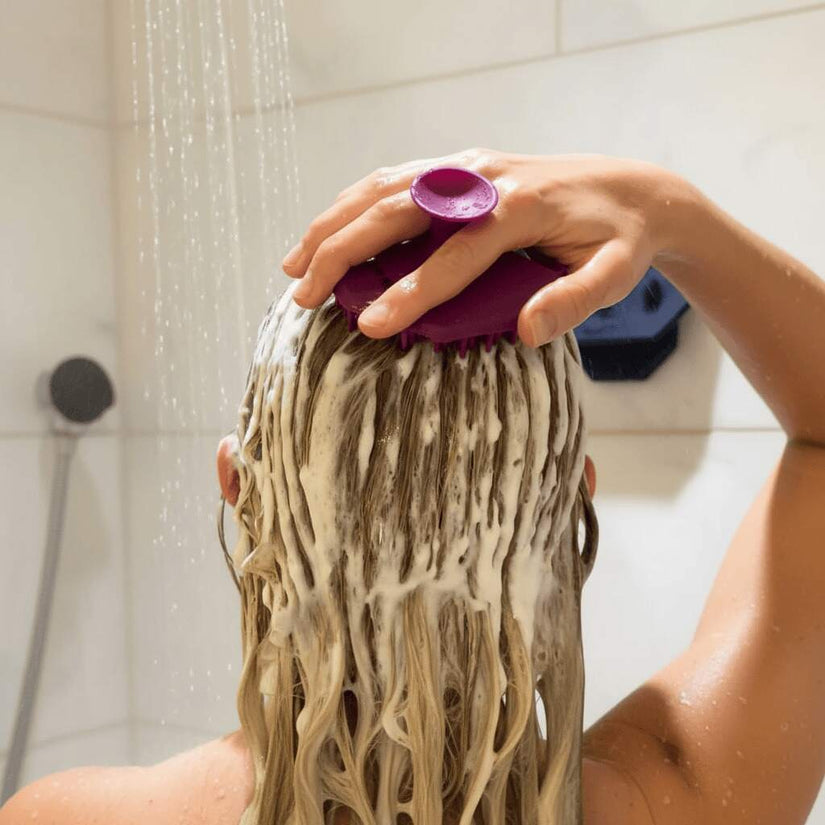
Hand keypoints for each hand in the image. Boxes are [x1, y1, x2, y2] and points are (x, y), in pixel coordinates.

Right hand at [283, 149, 685, 345]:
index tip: (369, 327)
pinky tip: (329, 230)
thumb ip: (576, 300)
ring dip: (333, 223)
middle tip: (304, 295)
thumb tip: (528, 332)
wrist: (631, 188)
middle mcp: (482, 179)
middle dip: (343, 251)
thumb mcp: (615, 274)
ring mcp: (465, 167)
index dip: (410, 292)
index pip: (453, 256)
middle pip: (398, 209)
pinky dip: (352, 204)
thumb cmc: (618, 240)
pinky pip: (394, 179)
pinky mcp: (457, 167)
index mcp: (519, 210)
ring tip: (294, 264)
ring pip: (383, 187)